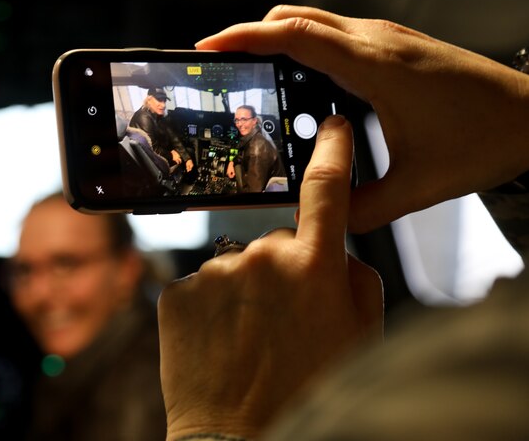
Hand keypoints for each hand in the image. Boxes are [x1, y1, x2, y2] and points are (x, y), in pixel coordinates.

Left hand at [158, 116, 382, 439]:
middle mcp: (262, 256)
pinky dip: (210, 305)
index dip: (333, 150)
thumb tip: (334, 251)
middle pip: (277, 242)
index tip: (335, 125)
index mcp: (314, 264)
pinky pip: (202, 283)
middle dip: (282, 271)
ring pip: (237, 265)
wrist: (235, 438)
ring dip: (243, 291)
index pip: (328, 188)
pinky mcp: (177, 289)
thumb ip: (353, 279)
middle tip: (281, 324)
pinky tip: (217, 341)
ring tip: (245, 341)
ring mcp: (214, 270)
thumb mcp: (357, 337)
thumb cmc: (305, 391)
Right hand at [196, 5, 528, 232]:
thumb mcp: (418, 186)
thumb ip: (361, 209)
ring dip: (278, 41)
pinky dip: (305, 50)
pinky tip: (303, 87)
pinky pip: (335, 35)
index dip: (243, 38)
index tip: (208, 49)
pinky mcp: (393, 46)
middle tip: (223, 67)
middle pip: (294, 17)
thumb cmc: (486, 139)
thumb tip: (323, 220)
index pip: (293, 35)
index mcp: (374, 65)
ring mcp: (386, 38)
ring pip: (313, 22)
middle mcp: (376, 41)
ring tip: (255, 78)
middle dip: (250, 36)